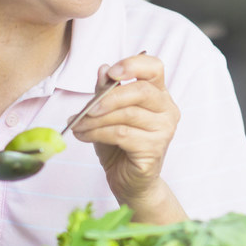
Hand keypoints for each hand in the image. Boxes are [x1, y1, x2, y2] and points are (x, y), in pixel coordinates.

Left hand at [71, 53, 179, 205]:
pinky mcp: (154, 149)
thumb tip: (102, 69)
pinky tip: (84, 135)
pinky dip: (98, 133)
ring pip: (128, 114)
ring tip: (78, 124)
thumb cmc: (120, 145)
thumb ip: (105, 92)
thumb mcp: (107, 113)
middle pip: (142, 91)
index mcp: (159, 94)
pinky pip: (122, 134)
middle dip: (109, 97)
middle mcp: (167, 110)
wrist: (129, 181)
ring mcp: (164, 130)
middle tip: (87, 108)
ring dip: (96, 119)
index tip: (111, 73)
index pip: (155, 68)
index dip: (133, 65)